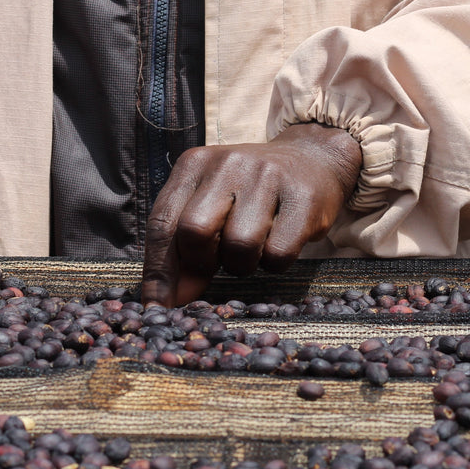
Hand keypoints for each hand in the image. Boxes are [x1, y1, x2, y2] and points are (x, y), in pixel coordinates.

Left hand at [141, 123, 362, 305]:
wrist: (313, 159)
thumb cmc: (250, 192)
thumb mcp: (210, 205)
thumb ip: (184, 247)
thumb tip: (168, 301)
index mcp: (194, 164)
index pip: (162, 222)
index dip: (158, 271)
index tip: (156, 308)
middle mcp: (228, 163)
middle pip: (195, 231)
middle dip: (202, 262)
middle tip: (217, 264)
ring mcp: (267, 176)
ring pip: (239, 245)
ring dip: (242, 264)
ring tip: (251, 248)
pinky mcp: (303, 197)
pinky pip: (278, 253)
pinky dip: (274, 263)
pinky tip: (278, 243)